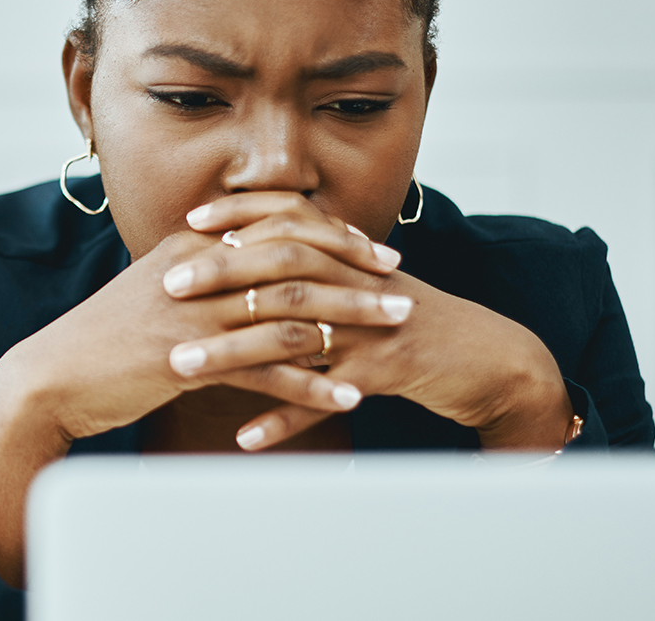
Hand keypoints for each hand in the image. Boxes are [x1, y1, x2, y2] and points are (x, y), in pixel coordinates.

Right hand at [0, 223, 393, 585]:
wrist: (51, 379)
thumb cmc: (104, 340)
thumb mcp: (154, 291)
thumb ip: (201, 275)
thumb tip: (247, 267)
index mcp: (191, 247)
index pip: (274, 224)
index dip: (330, 233)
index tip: (371, 247)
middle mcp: (197, 271)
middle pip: (294, 258)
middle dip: (355, 270)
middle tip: (400, 284)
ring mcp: (193, 316)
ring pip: (290, 310)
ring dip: (350, 321)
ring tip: (394, 332)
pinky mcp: (189, 362)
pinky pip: (266, 372)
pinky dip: (313, 385)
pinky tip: (347, 397)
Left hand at [164, 192, 572, 451]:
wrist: (486, 356)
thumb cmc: (410, 321)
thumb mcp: (364, 283)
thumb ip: (316, 266)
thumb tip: (250, 252)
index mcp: (350, 257)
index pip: (289, 220)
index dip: (239, 218)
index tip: (189, 224)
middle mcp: (358, 283)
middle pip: (283, 268)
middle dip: (221, 275)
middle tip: (168, 288)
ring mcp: (372, 328)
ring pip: (295, 334)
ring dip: (235, 353)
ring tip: (183, 367)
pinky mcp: (386, 374)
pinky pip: (326, 399)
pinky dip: (285, 418)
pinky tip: (246, 436)